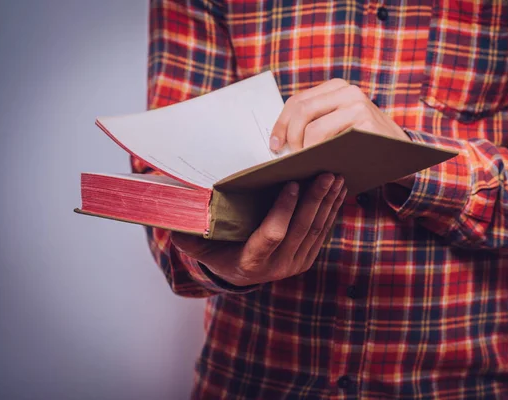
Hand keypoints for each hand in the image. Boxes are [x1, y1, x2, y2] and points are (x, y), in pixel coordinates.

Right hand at [171, 174, 346, 286]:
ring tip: (336, 177)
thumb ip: (187, 234)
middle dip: (315, 199)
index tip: (292, 184)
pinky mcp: (307, 259)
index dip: (283, 210)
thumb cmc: (218, 253)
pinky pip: (323, 233)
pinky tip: (338, 192)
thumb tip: (169, 214)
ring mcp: (295, 264)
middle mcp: (278, 267)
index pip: (273, 234)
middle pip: (301, 229)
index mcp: (252, 262)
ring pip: (316, 230)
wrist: (239, 274)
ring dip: (328, 202)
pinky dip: (331, 211)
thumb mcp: (200, 246)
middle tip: (325, 173)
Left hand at [269, 78, 414, 187]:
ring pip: (312, 127)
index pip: (298, 101)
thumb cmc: (363, 144)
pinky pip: (328, 139)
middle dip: (290, 137)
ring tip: (304, 163)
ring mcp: (358, 104)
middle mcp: (347, 90)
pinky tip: (319, 164)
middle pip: (301, 111)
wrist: (402, 155)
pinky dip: (318, 154)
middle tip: (289, 157)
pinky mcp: (365, 122)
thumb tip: (279, 140)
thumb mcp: (340, 125)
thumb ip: (316, 122)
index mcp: (336, 88)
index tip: (274, 145)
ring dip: (303, 149)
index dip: (281, 124)